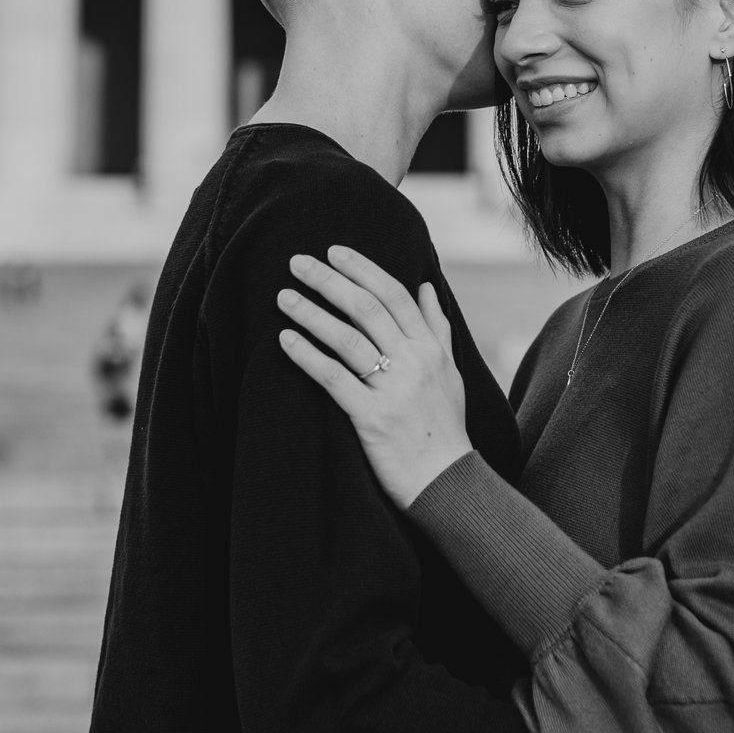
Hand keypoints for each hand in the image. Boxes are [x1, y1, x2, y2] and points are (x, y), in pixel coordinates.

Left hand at [274, 246, 472, 508]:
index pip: (395, 294)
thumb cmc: (444, 426)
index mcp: (431, 348)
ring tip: (283, 297)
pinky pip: (334, 378)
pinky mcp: (372, 417)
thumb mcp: (450, 372)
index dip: (363, 268)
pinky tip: (285, 340)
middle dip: (330, 280)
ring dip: (311, 313)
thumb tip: (426, 286)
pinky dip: (308, 356)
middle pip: (366, 308)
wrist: (447, 482)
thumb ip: (437, 327)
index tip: (334, 250)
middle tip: (297, 262)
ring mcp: (394, 389)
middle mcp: (414, 362)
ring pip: (347, 338)